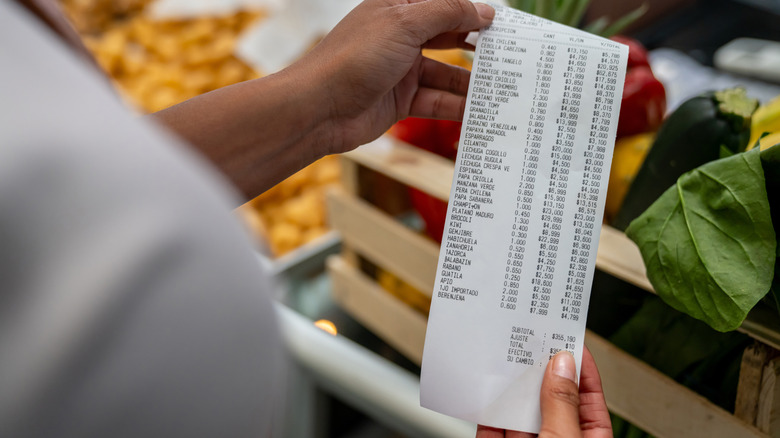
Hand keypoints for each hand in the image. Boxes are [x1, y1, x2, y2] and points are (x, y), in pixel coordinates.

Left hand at [288, 0, 494, 153]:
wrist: (319, 108)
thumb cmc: (354, 58)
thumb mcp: (405, 23)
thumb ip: (448, 12)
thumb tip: (484, 9)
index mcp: (398, 7)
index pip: (442, 3)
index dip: (471, 10)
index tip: (501, 23)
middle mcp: (400, 36)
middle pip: (448, 37)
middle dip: (477, 47)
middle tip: (508, 56)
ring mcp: (401, 70)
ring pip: (445, 74)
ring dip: (470, 83)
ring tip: (500, 89)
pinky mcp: (400, 101)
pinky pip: (436, 102)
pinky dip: (456, 107)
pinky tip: (478, 112)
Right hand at [476, 348, 611, 437]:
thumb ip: (561, 404)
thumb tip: (560, 366)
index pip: (588, 396)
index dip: (581, 366)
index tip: (568, 338)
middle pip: (550, 399)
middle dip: (540, 372)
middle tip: (532, 343)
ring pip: (519, 411)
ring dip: (512, 388)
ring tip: (506, 361)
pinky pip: (491, 425)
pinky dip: (487, 408)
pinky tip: (486, 389)